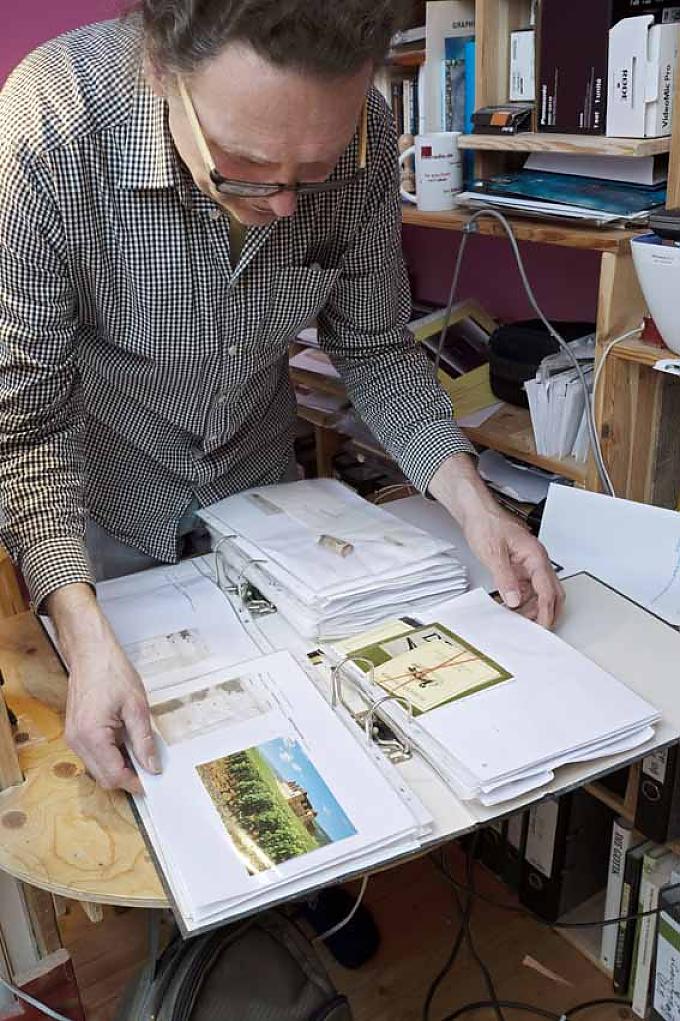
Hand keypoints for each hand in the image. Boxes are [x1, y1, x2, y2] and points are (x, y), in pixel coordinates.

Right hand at [46, 584, 159, 792]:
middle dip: (128, 778)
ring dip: (119, 767)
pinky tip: (126, 743)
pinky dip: (110, 756)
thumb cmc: (112, 672)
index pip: (114, 775)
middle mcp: (77, 742)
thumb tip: (152, 766)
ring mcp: (72, 738)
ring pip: (97, 768)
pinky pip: (93, 755)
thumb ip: (144, 740)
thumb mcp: (136, 707)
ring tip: (141, 753)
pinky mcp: (74, 732)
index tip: (154, 782)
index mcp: (91, 736)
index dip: (136, 783)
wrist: (91, 652)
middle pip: (103, 777)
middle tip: (151, 769)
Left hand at [429, 454, 563, 627]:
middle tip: (538, 629)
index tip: (544, 626)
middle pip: (551, 592)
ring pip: (539, 592)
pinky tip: (511, 608)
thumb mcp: (493, 553)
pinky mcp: (518, 567)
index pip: (548, 589)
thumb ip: (505, 578)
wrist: (476, 512)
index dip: (547, 610)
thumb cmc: (486, 524)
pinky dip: (521, 600)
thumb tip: (514, 600)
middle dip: (547, 612)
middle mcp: (536, 560)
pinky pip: (526, 588)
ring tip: (520, 621)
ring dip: (532, 608)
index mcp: (535, 556)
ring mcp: (528, 564)